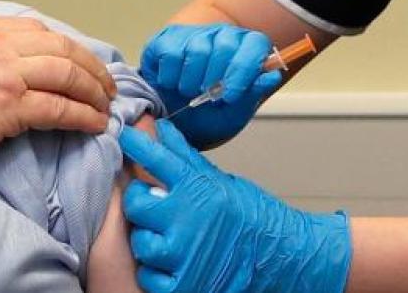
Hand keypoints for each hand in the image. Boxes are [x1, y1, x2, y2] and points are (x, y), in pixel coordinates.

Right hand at [0, 7, 117, 164]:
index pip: (37, 30)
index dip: (66, 46)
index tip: (78, 61)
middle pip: (62, 48)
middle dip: (90, 67)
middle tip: (105, 84)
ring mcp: (7, 73)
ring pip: (67, 74)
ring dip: (93, 91)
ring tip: (105, 105)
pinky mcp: (11, 106)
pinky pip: (60, 108)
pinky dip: (83, 116)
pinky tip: (94, 124)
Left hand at [119, 120, 350, 292]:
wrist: (280, 256)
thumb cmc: (251, 216)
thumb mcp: (218, 179)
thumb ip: (184, 156)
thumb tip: (161, 128)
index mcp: (197, 188)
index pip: (156, 157)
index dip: (136, 143)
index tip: (127, 136)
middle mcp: (188, 219)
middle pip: (136, 204)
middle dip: (140, 202)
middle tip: (151, 204)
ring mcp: (185, 254)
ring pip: (141, 243)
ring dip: (149, 240)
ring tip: (167, 237)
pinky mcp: (184, 284)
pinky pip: (149, 276)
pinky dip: (156, 271)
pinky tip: (171, 262)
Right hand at [139, 24, 281, 147]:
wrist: (174, 121)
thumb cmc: (208, 116)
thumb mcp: (234, 113)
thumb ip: (252, 94)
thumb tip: (272, 76)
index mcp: (246, 49)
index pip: (255, 44)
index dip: (244, 69)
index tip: (230, 95)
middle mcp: (222, 35)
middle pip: (225, 45)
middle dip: (215, 78)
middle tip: (207, 96)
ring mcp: (194, 33)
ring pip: (197, 49)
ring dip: (191, 81)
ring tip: (189, 91)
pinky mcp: (167, 37)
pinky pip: (170, 53)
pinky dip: (169, 76)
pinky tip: (172, 83)